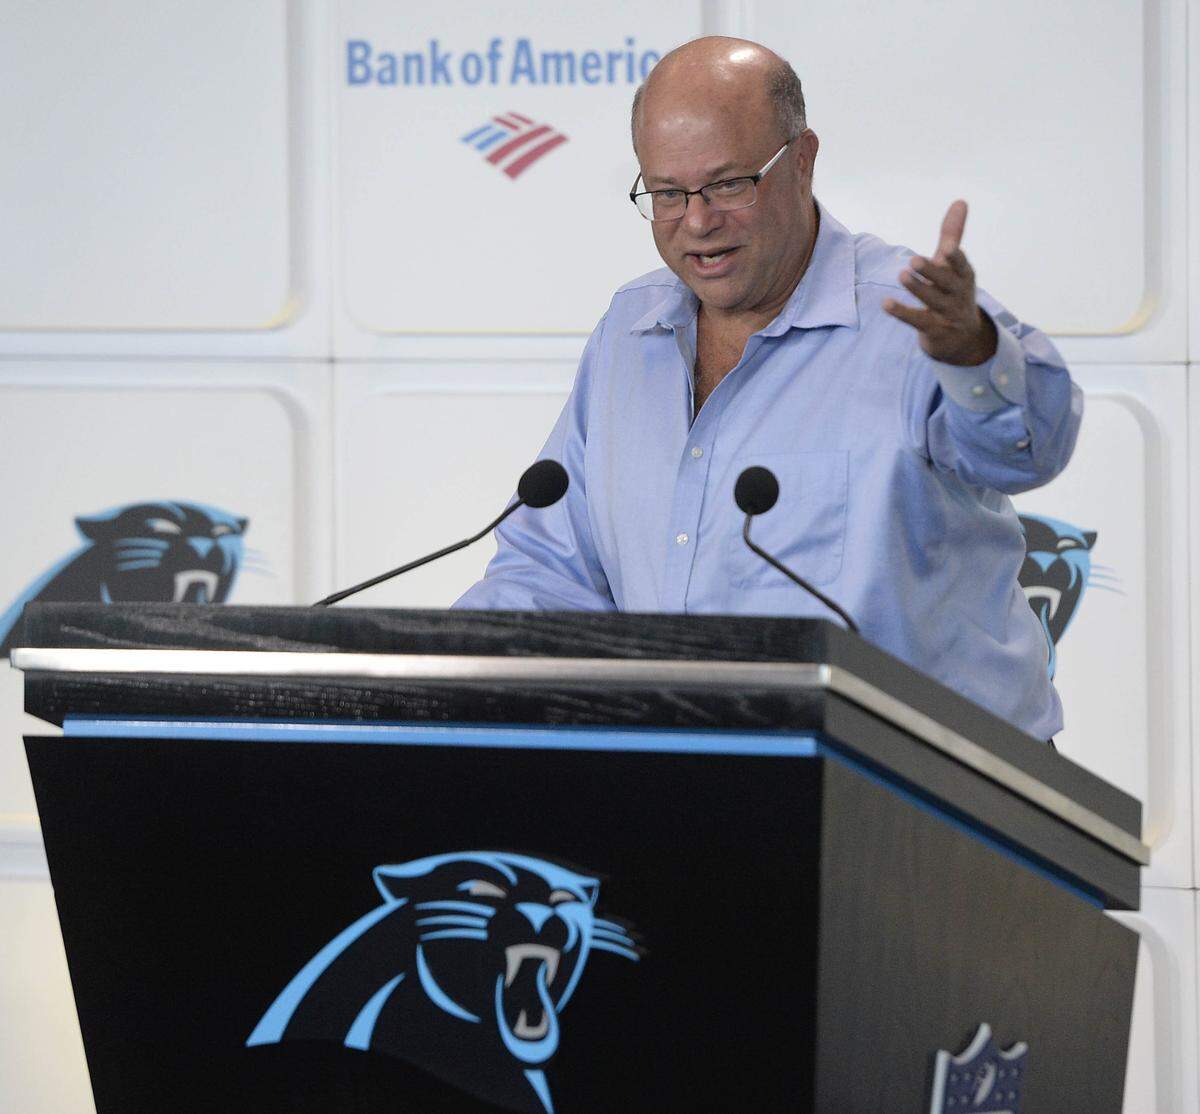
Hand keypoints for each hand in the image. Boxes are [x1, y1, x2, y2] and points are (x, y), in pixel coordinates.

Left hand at [883, 200, 996, 366]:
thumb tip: (960, 200)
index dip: (956, 258)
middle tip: (914, 260)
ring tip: (902, 275)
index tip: (947, 248)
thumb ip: (952, 235)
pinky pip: (917, 321)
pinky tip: (885, 304)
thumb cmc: (954, 292)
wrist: (962, 338)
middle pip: (946, 282)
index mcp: (963, 276)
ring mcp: (947, 314)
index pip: (961, 265)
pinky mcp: (934, 330)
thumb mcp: (954, 266)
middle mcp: (958, 294)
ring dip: (918, 289)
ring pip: (933, 301)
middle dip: (932, 272)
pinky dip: (902, 313)